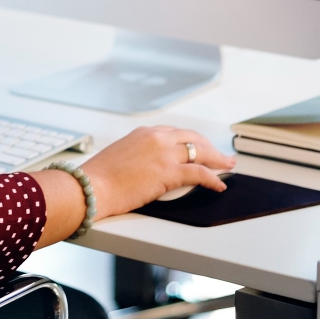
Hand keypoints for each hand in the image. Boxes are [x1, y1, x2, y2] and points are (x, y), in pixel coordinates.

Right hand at [83, 126, 235, 219]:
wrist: (91, 186)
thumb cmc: (100, 176)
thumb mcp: (121, 154)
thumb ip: (138, 154)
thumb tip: (148, 165)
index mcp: (144, 132)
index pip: (177, 132)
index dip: (192, 141)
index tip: (200, 146)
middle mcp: (157, 138)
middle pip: (193, 138)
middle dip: (210, 147)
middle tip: (221, 155)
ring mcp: (164, 154)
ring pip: (201, 152)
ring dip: (218, 160)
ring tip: (228, 166)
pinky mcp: (168, 172)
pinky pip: (200, 173)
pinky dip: (213, 178)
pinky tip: (219, 184)